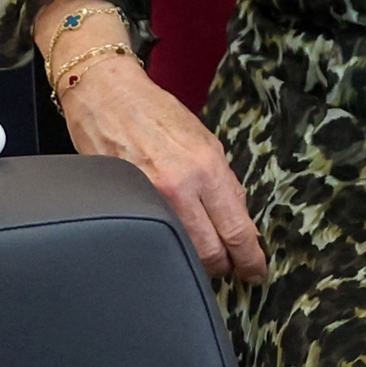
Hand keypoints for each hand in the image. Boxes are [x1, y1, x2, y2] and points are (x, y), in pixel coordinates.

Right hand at [60, 58, 267, 283]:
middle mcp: (180, 186)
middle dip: (225, 266)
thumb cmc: (156, 113)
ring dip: (197, 260)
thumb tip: (239, 218)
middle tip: (230, 268)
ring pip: (183, 251)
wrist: (108, 95)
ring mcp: (149, 198)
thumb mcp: (204, 140)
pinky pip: (155, 236)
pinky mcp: (125, 204)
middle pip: (211, 252)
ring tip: (203, 255)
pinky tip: (172, 240)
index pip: (237, 230)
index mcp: (207, 167)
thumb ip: (223, 181)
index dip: (250, 259)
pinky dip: (168, 244)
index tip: (256, 271)